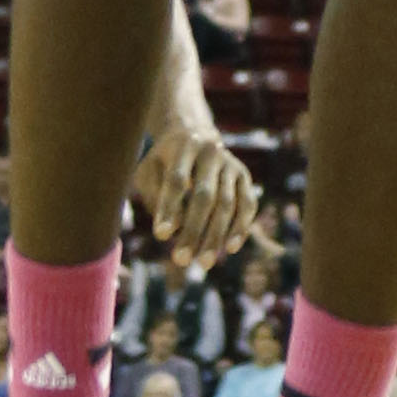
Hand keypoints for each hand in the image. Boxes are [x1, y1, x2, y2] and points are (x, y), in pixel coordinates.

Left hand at [133, 97, 256, 268]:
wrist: (194, 132)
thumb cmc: (164, 161)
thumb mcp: (149, 170)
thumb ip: (154, 196)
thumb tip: (173, 229)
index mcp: (182, 147)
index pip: (177, 180)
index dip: (170, 208)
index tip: (160, 236)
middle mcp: (210, 152)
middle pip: (204, 196)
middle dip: (194, 231)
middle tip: (181, 260)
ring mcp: (230, 163)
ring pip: (227, 203)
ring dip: (216, 236)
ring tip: (203, 264)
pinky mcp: (244, 175)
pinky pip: (247, 204)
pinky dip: (241, 227)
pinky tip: (230, 248)